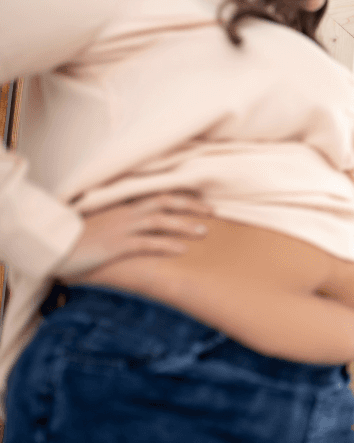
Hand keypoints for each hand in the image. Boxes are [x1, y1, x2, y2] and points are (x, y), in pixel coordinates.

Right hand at [54, 191, 213, 279]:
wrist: (52, 246)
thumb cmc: (76, 237)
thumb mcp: (102, 223)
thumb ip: (122, 219)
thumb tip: (142, 224)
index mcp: (123, 205)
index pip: (156, 193)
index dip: (181, 192)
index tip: (201, 195)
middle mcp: (125, 213)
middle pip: (164, 201)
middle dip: (191, 204)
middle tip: (213, 210)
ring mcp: (121, 228)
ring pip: (160, 220)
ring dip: (184, 224)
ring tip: (205, 231)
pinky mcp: (116, 245)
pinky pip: (146, 243)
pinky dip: (166, 245)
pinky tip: (182, 250)